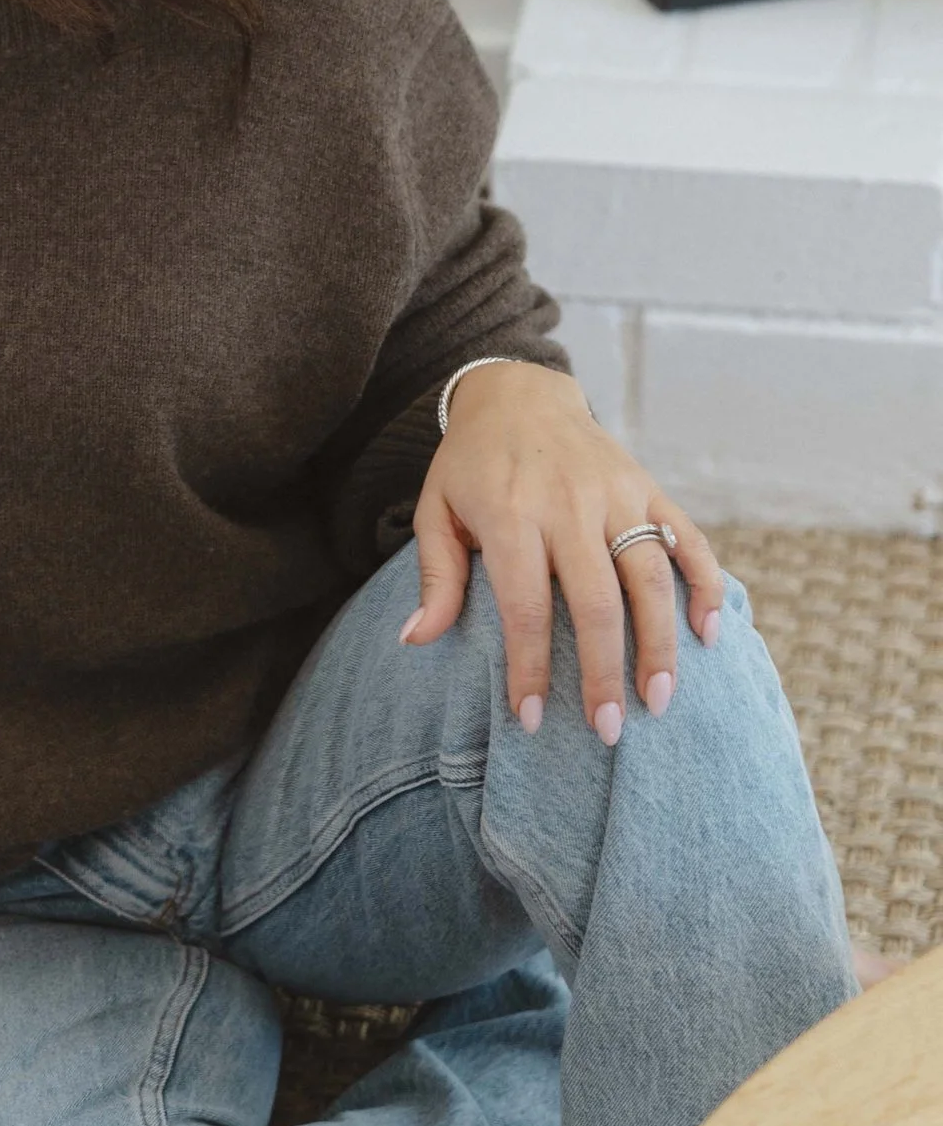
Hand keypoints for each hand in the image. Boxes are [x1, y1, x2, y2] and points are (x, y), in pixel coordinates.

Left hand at [402, 361, 725, 743]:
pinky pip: (686, 538)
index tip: (533, 718)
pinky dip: (703, 584)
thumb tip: (416, 640)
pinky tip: (709, 634)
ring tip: (660, 700)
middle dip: (604, 671)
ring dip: (660, 643)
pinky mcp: (649, 486)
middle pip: (595, 600)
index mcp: (510, 514)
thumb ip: (436, 576)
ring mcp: (617, 493)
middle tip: (609, 731)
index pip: (524, 606)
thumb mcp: (436, 511)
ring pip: (648, 575)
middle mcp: (569, 504)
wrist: (519, 394)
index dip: (529, 667)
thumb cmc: (471, 466)